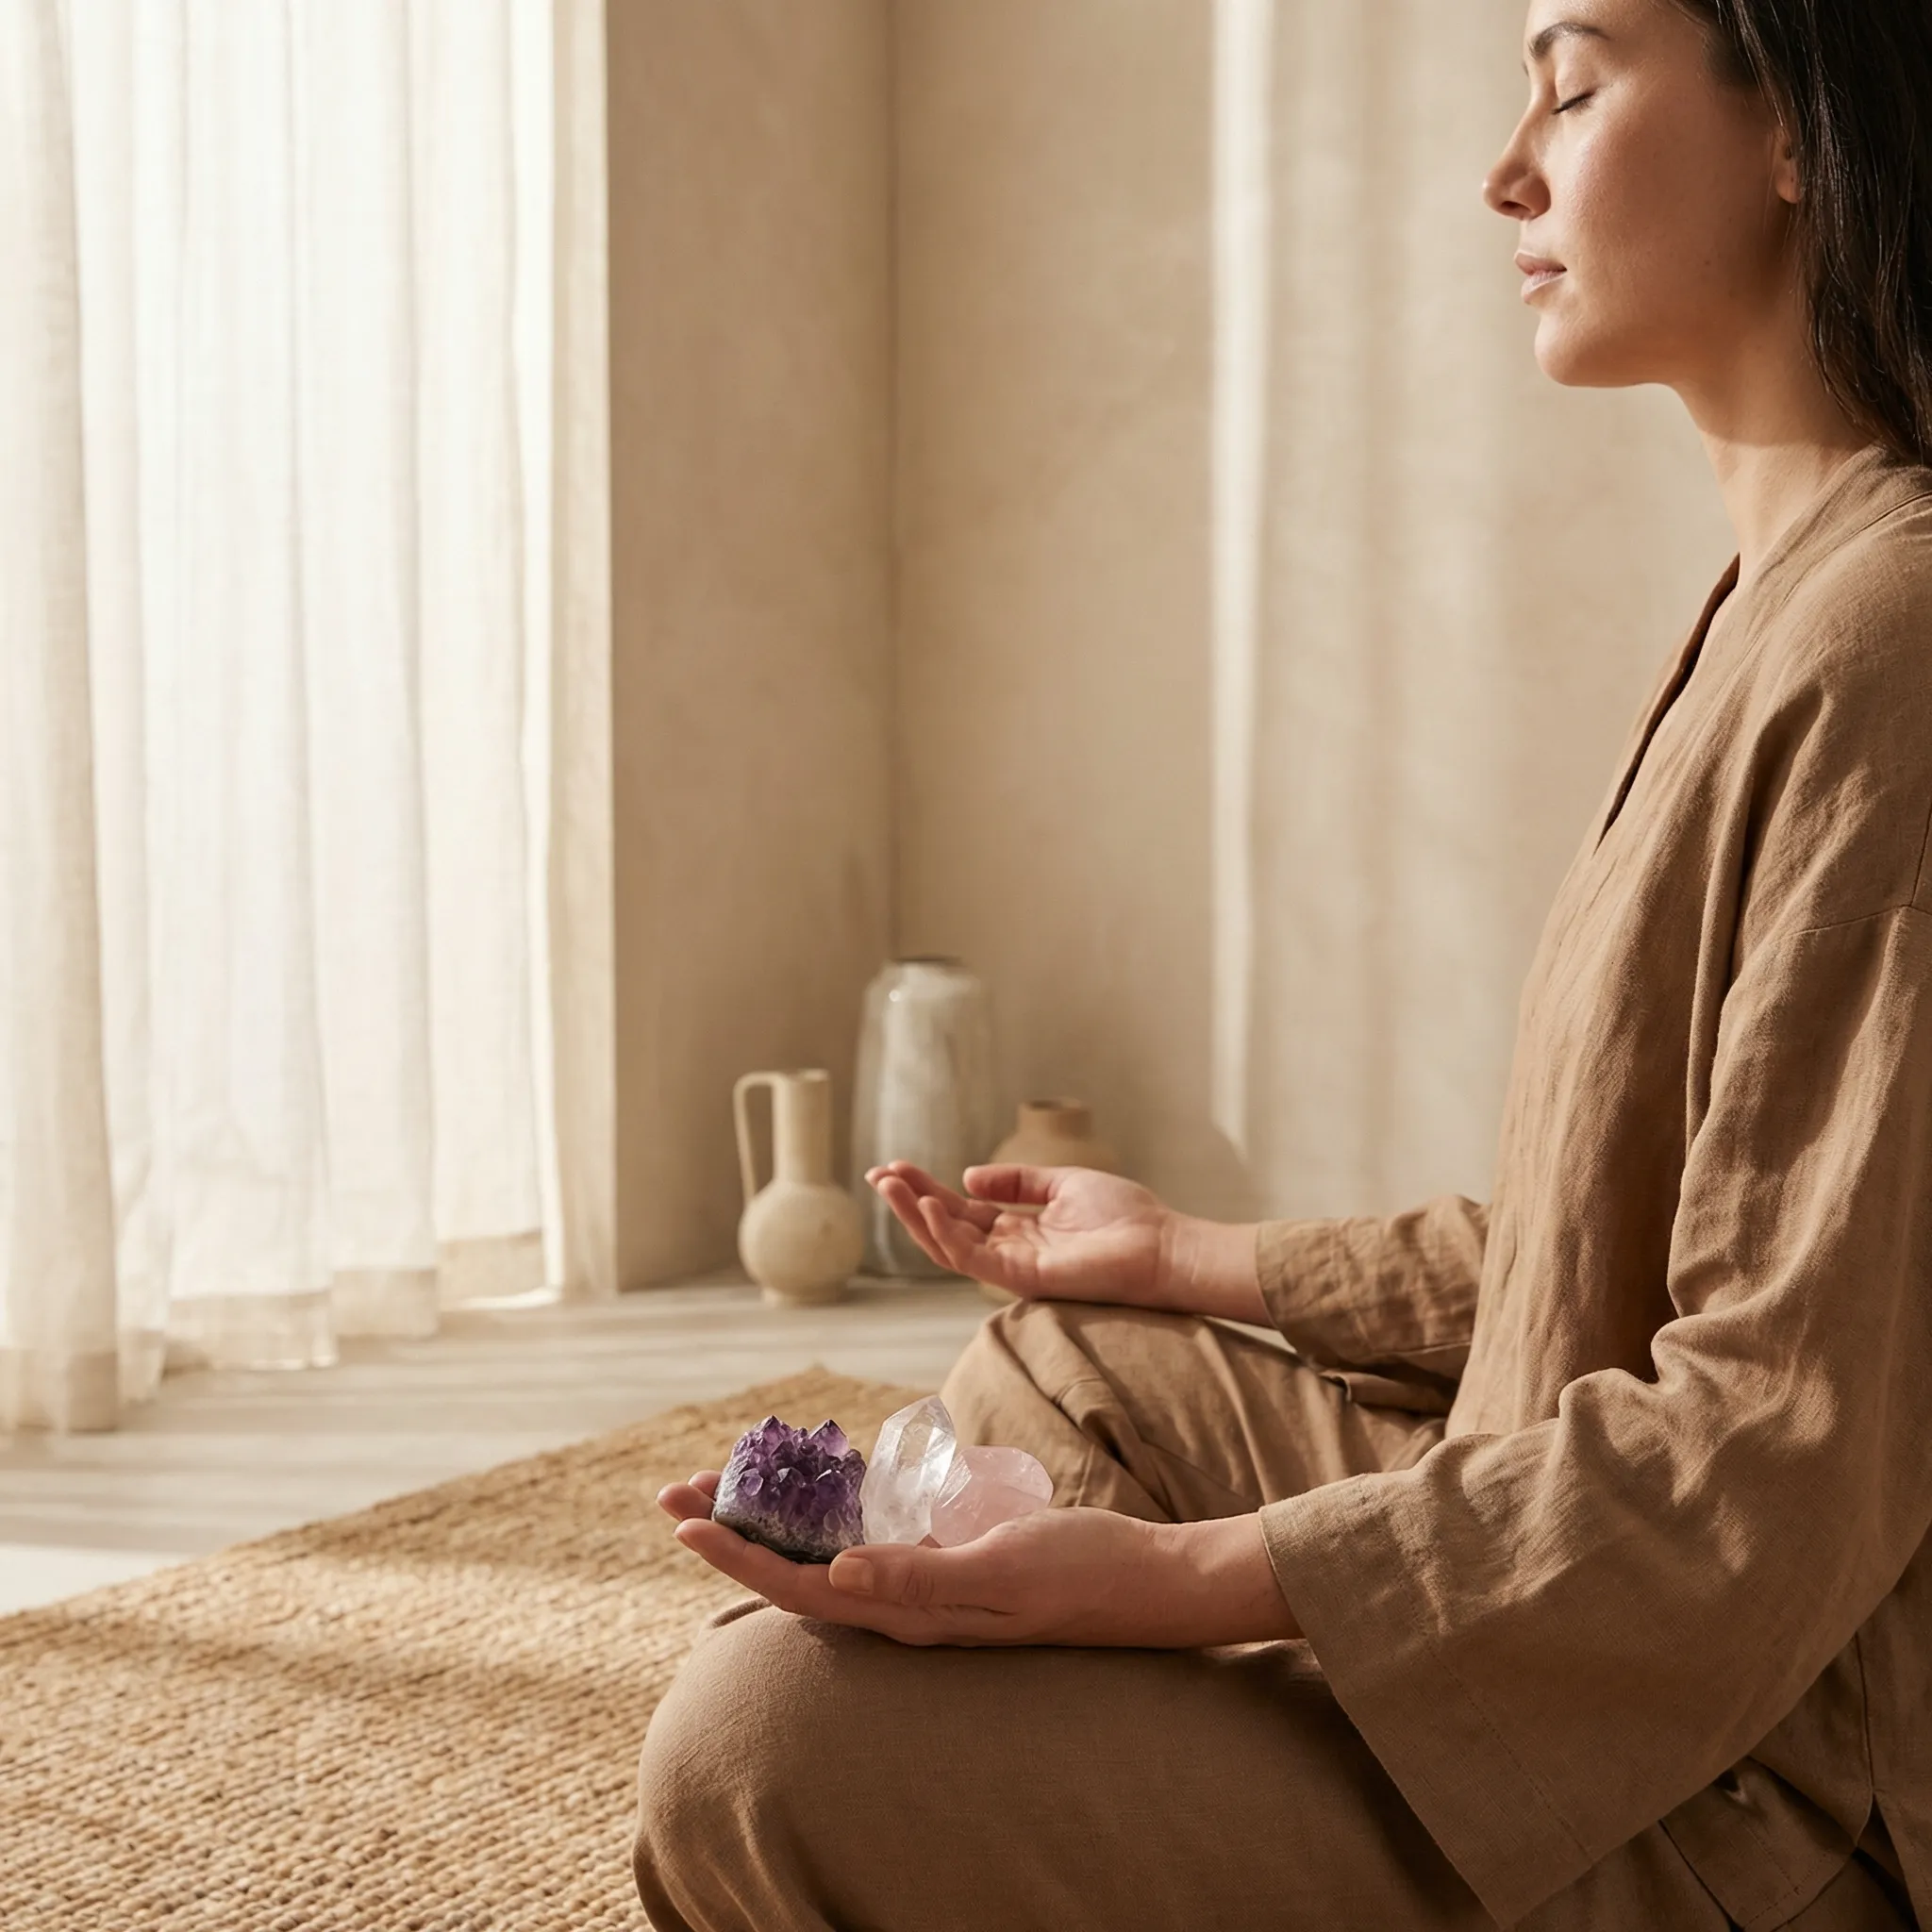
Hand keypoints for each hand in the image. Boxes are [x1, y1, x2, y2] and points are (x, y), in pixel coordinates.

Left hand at [657, 1472, 1299, 1648]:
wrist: (1145, 1581)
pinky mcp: (944, 1557)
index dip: (737, 1555)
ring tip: (717, 1482)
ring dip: (767, 1518)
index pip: (798, 1585)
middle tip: (673, 1491)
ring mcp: (921, 1581)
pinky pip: (865, 1535)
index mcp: (908, 1610)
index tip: (684, 1521)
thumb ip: (921, 1576)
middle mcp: (902, 1602)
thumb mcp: (1002, 1570)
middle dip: (731, 1531)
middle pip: (793, 1568)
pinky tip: (809, 1482)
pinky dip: (825, 1508)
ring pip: (821, 1551)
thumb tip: (835, 1576)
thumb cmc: (1080, 1573)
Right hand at [864, 1161, 1266, 1321]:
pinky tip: (929, 1205)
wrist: (1162, 1246)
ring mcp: (1013, 1267)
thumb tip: (966, 1177)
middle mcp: (1009, 1250)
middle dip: (909, 1201)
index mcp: (1018, 1229)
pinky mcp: (1024, 1278)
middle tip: (878, 1174)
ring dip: (916, 1216)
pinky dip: (947, 1234)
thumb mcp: (1062, 1184)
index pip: (960, 1210)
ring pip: (949, 1246)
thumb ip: (1016, 1182)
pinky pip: (974, 1259)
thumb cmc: (1125, 1217)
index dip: (926, 1189)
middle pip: (946, 1227)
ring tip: (891, 1184)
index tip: (896, 1166)